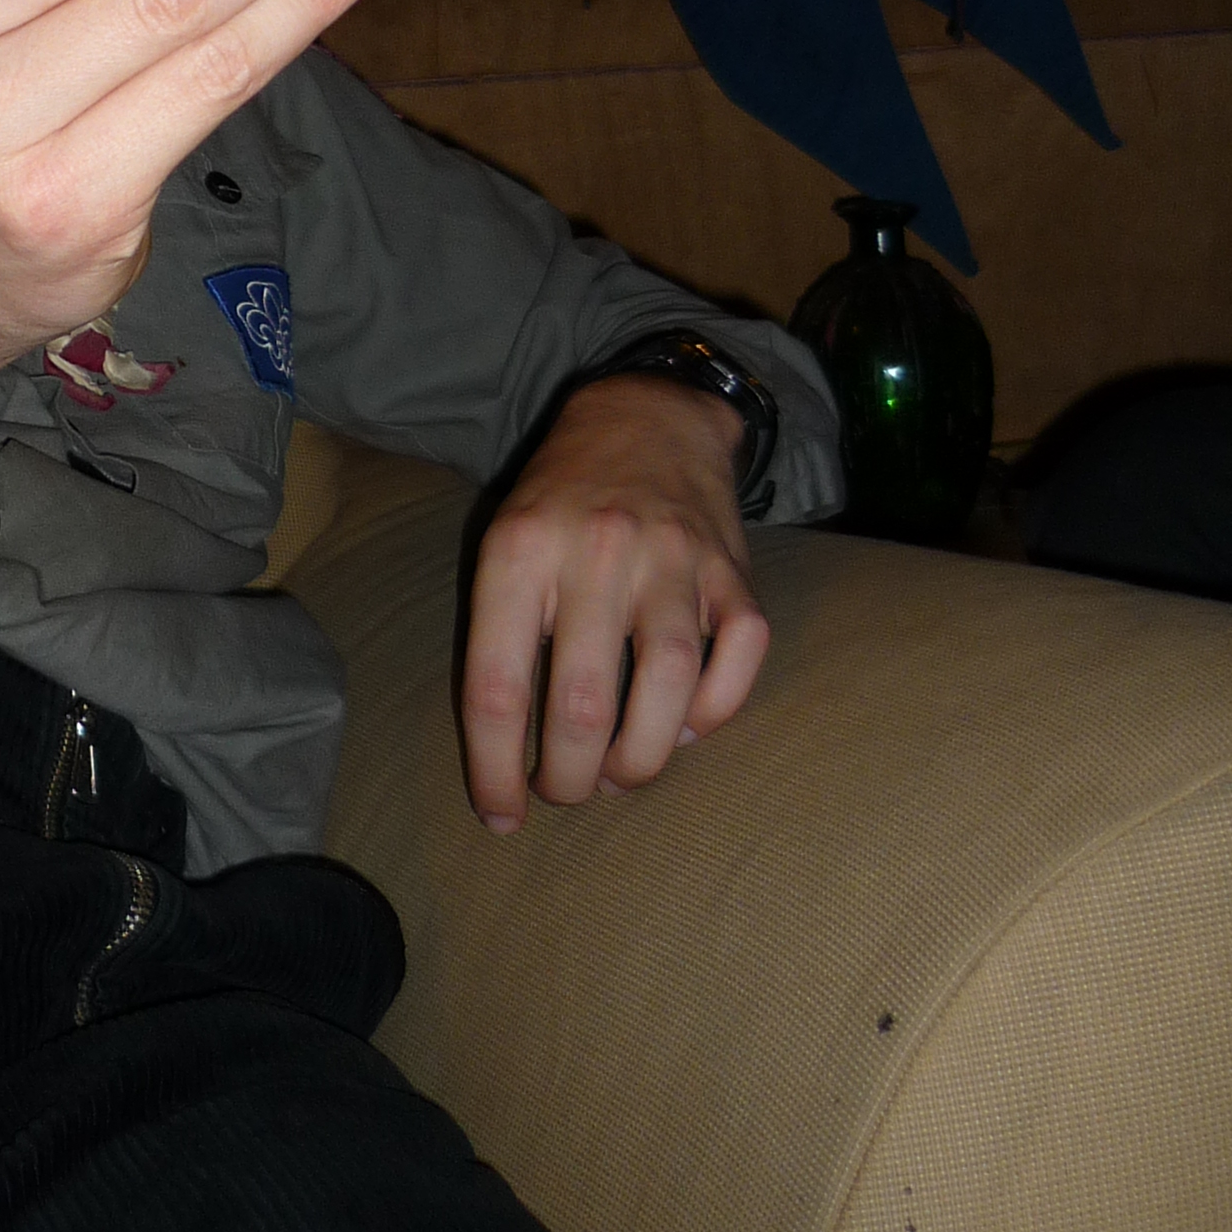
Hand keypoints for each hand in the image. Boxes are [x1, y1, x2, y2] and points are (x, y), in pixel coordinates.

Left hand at [458, 374, 769, 833]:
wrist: (646, 417)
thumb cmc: (560, 501)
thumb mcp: (504, 543)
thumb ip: (502, 634)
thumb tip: (510, 754)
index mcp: (519, 552)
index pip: (497, 687)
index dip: (494, 768)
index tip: (500, 814)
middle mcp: (595, 553)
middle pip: (582, 705)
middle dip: (570, 777)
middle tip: (566, 790)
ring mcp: (673, 561)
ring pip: (664, 692)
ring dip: (639, 761)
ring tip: (619, 776)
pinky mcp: (733, 573)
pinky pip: (736, 664)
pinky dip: (712, 715)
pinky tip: (682, 728)